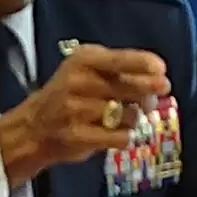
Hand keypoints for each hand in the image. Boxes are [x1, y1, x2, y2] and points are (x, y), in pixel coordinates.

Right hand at [0, 44, 170, 184]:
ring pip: (129, 115)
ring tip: (121, 118)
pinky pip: (119, 137)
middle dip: (148, 95)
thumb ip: (123, 71)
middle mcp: (77, 81)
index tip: (162, 71)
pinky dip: (124, 137)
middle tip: (150, 100)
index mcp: (83, 60)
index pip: (120, 59)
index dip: (145, 64)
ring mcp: (75, 109)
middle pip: (131, 88)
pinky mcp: (76, 135)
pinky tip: (114, 133)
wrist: (35, 126)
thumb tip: (162, 83)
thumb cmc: (71, 94)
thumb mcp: (90, 71)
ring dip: (133, 119)